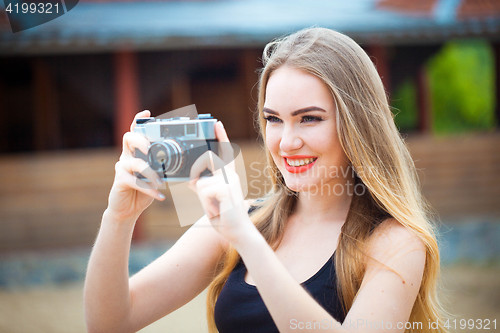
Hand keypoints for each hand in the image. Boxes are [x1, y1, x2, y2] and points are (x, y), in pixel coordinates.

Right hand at [107, 110, 164, 222]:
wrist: (128, 209)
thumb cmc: (144, 189)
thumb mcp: (156, 176)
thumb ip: (163, 167)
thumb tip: (182, 161)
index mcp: (136, 151)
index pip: (135, 131)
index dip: (139, 120)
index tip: (147, 113)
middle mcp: (127, 156)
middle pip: (129, 138)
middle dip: (141, 140)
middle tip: (151, 148)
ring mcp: (122, 168)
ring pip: (135, 163)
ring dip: (151, 173)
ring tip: (162, 182)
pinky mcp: (120, 181)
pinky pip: (136, 182)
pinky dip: (150, 189)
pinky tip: (160, 195)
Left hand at [189, 122, 253, 243]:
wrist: (238, 232)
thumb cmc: (224, 215)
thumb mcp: (211, 198)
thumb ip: (203, 186)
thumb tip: (192, 179)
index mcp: (228, 175)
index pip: (224, 152)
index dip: (220, 136)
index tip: (216, 123)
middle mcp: (231, 175)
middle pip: (208, 160)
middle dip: (196, 174)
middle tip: (199, 189)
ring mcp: (230, 181)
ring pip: (201, 182)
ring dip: (202, 199)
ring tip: (215, 207)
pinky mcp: (227, 189)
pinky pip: (204, 191)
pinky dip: (205, 204)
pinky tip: (217, 210)